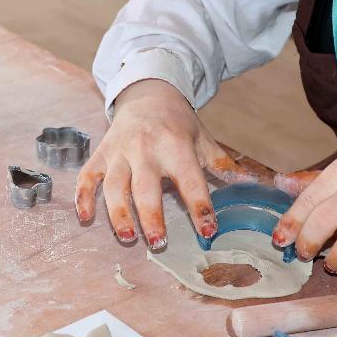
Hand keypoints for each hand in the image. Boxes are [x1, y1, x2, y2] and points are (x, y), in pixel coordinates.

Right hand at [74, 80, 222, 247]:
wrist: (147, 93)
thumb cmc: (178, 123)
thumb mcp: (203, 139)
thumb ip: (223, 165)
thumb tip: (254, 185)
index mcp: (175, 145)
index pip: (189, 179)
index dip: (199, 206)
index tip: (208, 230)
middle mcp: (145, 148)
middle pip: (146, 186)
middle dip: (151, 216)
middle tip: (159, 244)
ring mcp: (119, 151)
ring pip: (114, 185)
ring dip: (118, 213)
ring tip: (127, 237)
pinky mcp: (101, 153)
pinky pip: (87, 176)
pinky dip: (82, 197)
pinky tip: (85, 217)